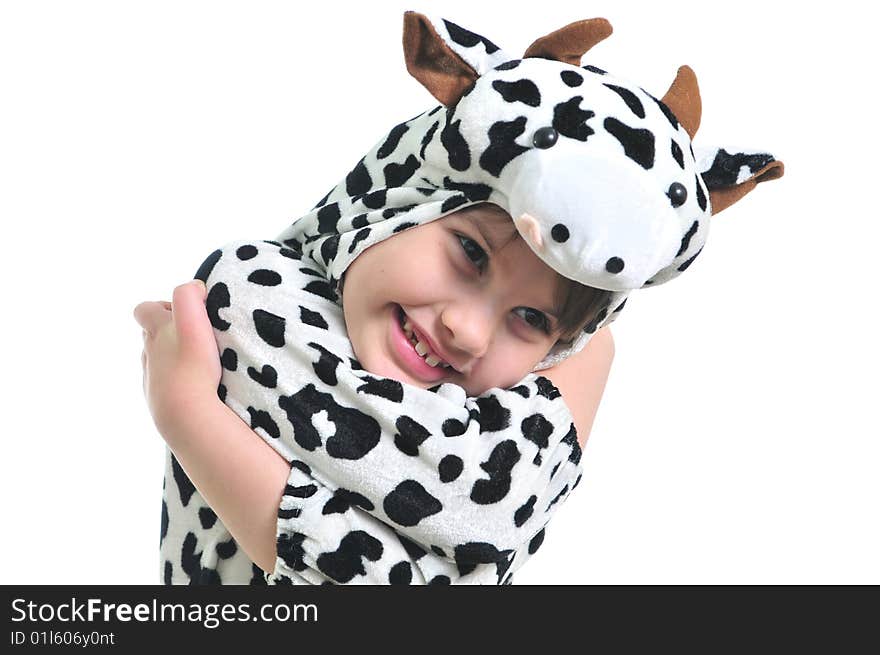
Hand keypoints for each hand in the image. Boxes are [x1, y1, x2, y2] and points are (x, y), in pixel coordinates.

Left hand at [134, 280, 221, 433]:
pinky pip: (167, 385)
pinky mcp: (161, 401)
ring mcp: (153, 379)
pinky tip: (197, 385)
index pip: (145, 309)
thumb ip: (188, 295)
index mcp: (155, 333)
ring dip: (175, 356)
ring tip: (199, 361)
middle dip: (170, 331)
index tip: (188, 314)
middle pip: (151, 334)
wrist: (185, 414)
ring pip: (158, 360)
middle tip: (197, 336)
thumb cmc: (192, 368)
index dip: (163, 306)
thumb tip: (195, 286)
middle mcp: (149, 354)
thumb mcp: (192, 321)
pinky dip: (179, 381)